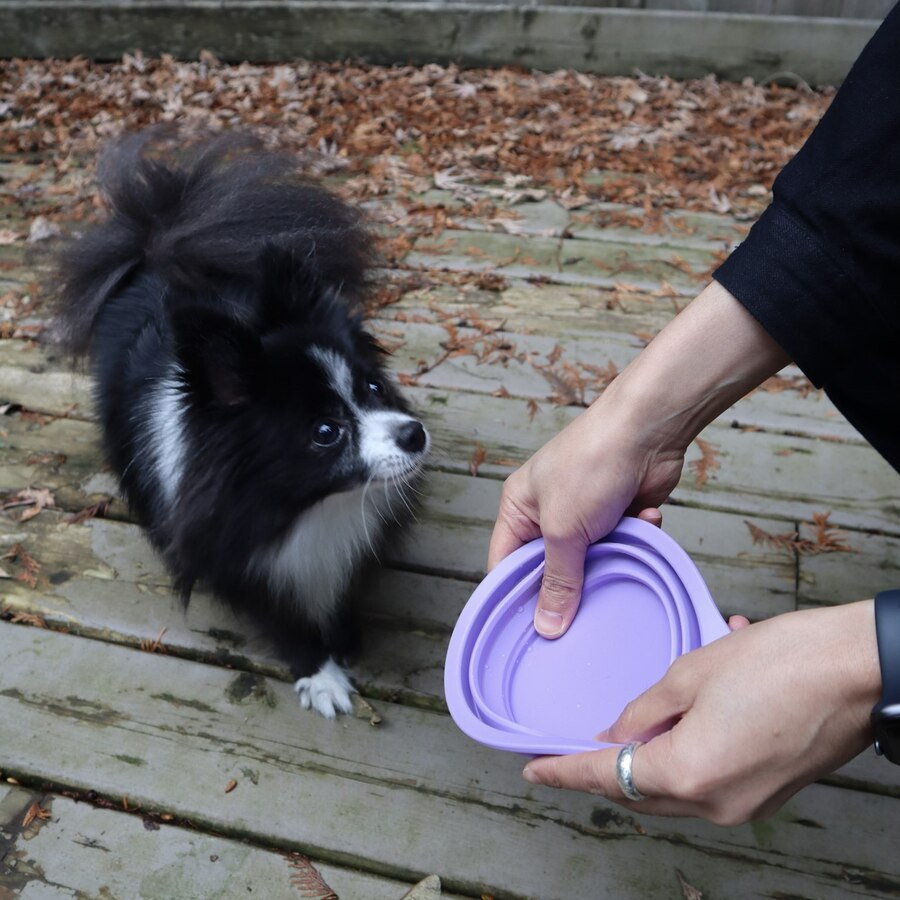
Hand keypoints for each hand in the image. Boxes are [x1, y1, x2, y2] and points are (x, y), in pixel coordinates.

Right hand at [486, 281, 790, 637]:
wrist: (649, 430)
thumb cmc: (592, 461)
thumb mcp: (563, 528)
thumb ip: (556, 579)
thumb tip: (546, 624)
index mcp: (519, 508)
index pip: (505, 564)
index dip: (515, 597)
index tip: (530, 632)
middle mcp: (548, 512)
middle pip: (550, 569)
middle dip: (569, 587)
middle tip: (578, 618)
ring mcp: (585, 513)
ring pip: (590, 562)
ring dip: (608, 562)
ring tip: (617, 562)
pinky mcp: (619, 515)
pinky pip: (622, 547)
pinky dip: (634, 542)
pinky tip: (643, 526)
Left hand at [522, 601, 879, 824]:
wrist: (860, 670)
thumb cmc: (782, 663)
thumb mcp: (692, 673)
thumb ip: (645, 709)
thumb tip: (618, 733)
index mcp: (687, 772)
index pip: (606, 777)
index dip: (564, 772)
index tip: (534, 770)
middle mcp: (716, 802)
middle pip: (638, 792)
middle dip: (603, 770)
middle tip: (572, 749)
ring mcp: (745, 804)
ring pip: (672, 789)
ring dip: (644, 762)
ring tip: (628, 728)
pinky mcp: (767, 792)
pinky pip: (707, 779)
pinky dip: (683, 755)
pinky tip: (684, 718)